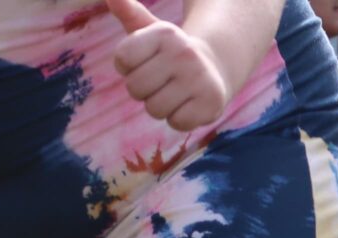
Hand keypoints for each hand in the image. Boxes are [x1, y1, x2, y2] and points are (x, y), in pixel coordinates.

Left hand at [105, 0, 236, 131]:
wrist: (215, 67)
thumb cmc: (171, 53)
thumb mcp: (151, 31)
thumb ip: (129, 14)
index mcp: (164, 33)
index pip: (122, 59)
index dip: (129, 67)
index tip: (146, 62)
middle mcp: (183, 52)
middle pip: (135, 87)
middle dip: (144, 90)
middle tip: (162, 81)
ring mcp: (199, 77)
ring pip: (154, 109)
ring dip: (161, 106)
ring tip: (176, 92)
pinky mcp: (211, 102)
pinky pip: (176, 123)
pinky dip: (179, 119)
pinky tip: (188, 104)